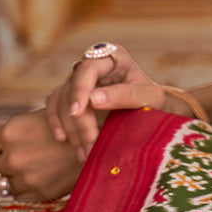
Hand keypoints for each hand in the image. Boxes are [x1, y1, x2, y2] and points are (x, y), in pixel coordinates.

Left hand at [0, 109, 83, 200]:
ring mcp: (24, 177)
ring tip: (30, 169)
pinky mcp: (37, 193)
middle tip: (17, 160)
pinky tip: (38, 177)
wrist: (98, 143)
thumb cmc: (66, 127)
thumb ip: (7, 135)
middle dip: (0, 164)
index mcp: (8, 134)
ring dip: (11, 178)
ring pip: (2, 183)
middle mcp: (12, 158)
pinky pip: (17, 195)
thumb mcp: (31, 121)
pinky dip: (23, 188)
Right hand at [45, 44, 165, 160]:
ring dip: (70, 127)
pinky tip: (62, 138)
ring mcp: (80, 80)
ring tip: (84, 153)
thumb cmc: (157, 102)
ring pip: (62, 99)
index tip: (77, 113)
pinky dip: (55, 121)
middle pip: (73, 88)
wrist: (157, 112)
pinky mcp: (71, 95)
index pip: (88, 69)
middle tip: (90, 145)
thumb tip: (92, 100)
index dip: (79, 90)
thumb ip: (126, 95)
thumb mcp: (150, 98)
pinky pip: (54, 105)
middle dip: (79, 120)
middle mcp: (93, 66)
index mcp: (113, 58)